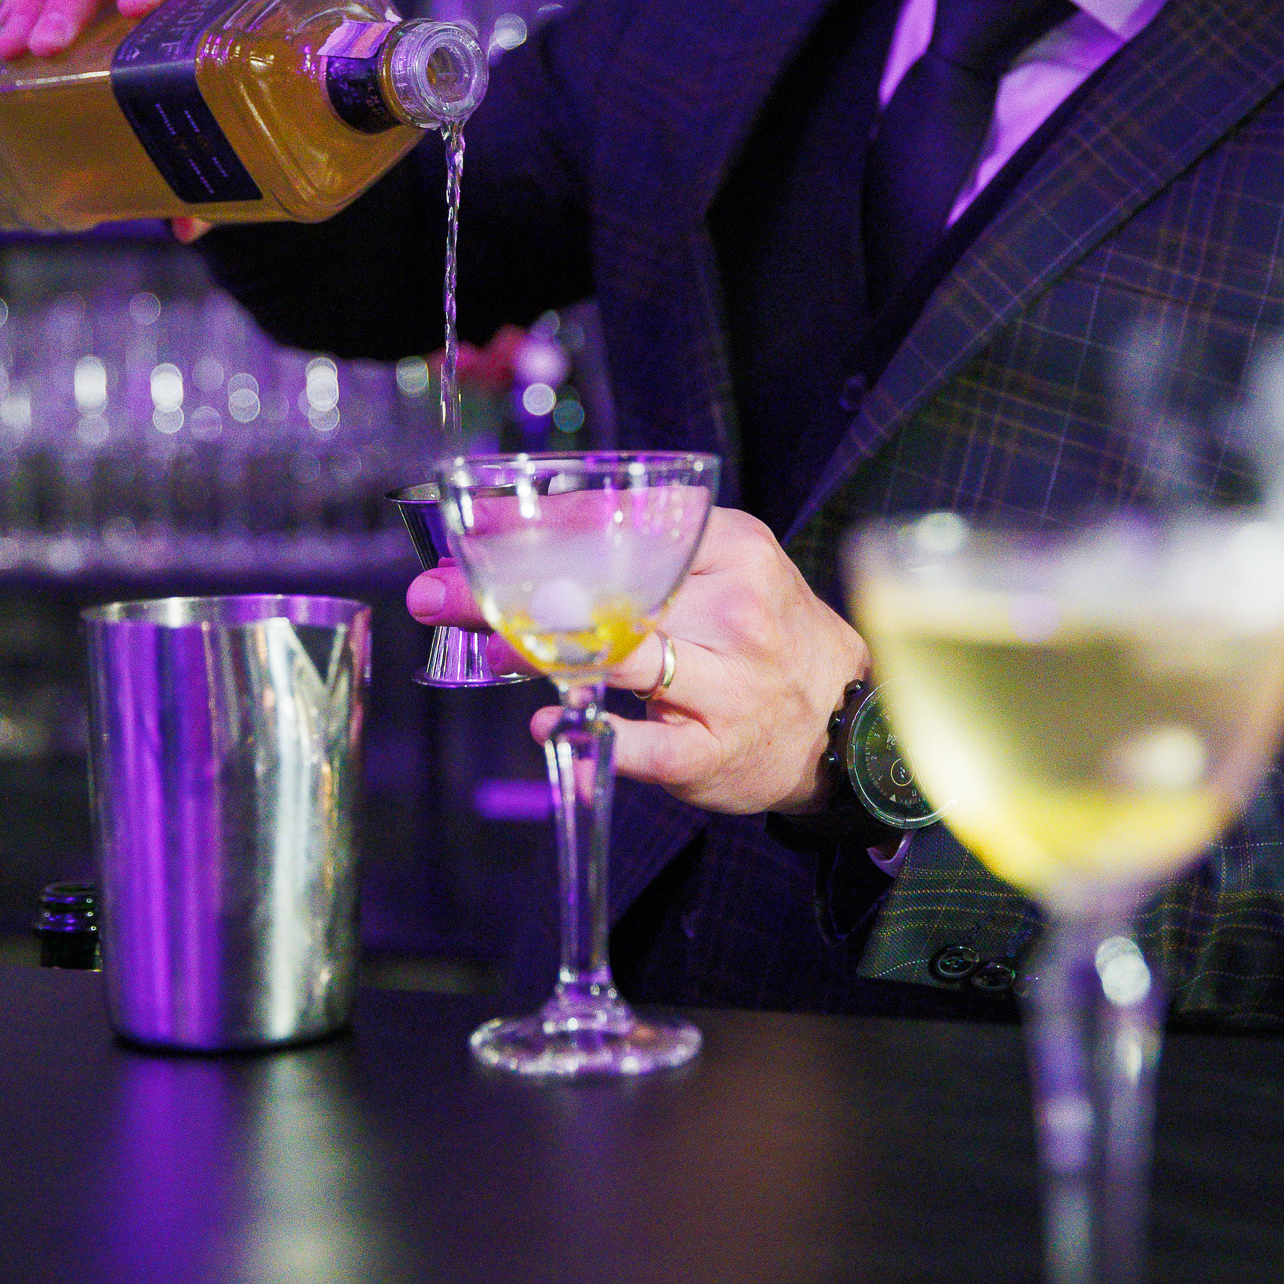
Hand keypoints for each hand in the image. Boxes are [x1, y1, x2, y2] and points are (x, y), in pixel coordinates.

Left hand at [407, 508, 869, 815]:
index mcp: (735, 550)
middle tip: (439, 593)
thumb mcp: (729, 569)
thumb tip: (530, 535)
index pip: (625, 530)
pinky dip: (586, 736)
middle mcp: (735, 612)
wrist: (844, 722)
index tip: (472, 536)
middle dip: (513, 594)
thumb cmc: (766, 636)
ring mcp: (728, 686)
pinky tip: (549, 725)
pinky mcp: (713, 753)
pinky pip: (638, 745)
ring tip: (487, 649)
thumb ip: (651, 552)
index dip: (540, 531)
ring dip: (538, 655)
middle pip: (610, 594)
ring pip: (621, 661)